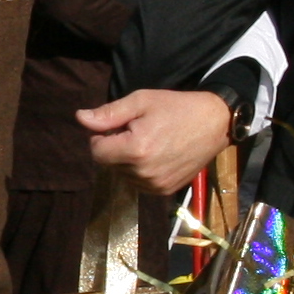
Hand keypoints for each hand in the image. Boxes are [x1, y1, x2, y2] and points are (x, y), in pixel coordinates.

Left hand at [76, 87, 240, 195]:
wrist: (214, 123)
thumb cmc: (176, 107)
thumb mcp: (141, 101)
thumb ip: (109, 113)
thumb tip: (80, 118)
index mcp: (135, 149)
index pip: (96, 151)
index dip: (101, 136)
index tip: (119, 126)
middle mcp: (143, 173)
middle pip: (108, 164)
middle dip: (115, 148)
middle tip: (137, 131)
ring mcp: (155, 185)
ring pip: (122, 175)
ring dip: (126, 161)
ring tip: (149, 142)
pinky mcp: (164, 191)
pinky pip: (137, 184)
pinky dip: (139, 171)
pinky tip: (156, 156)